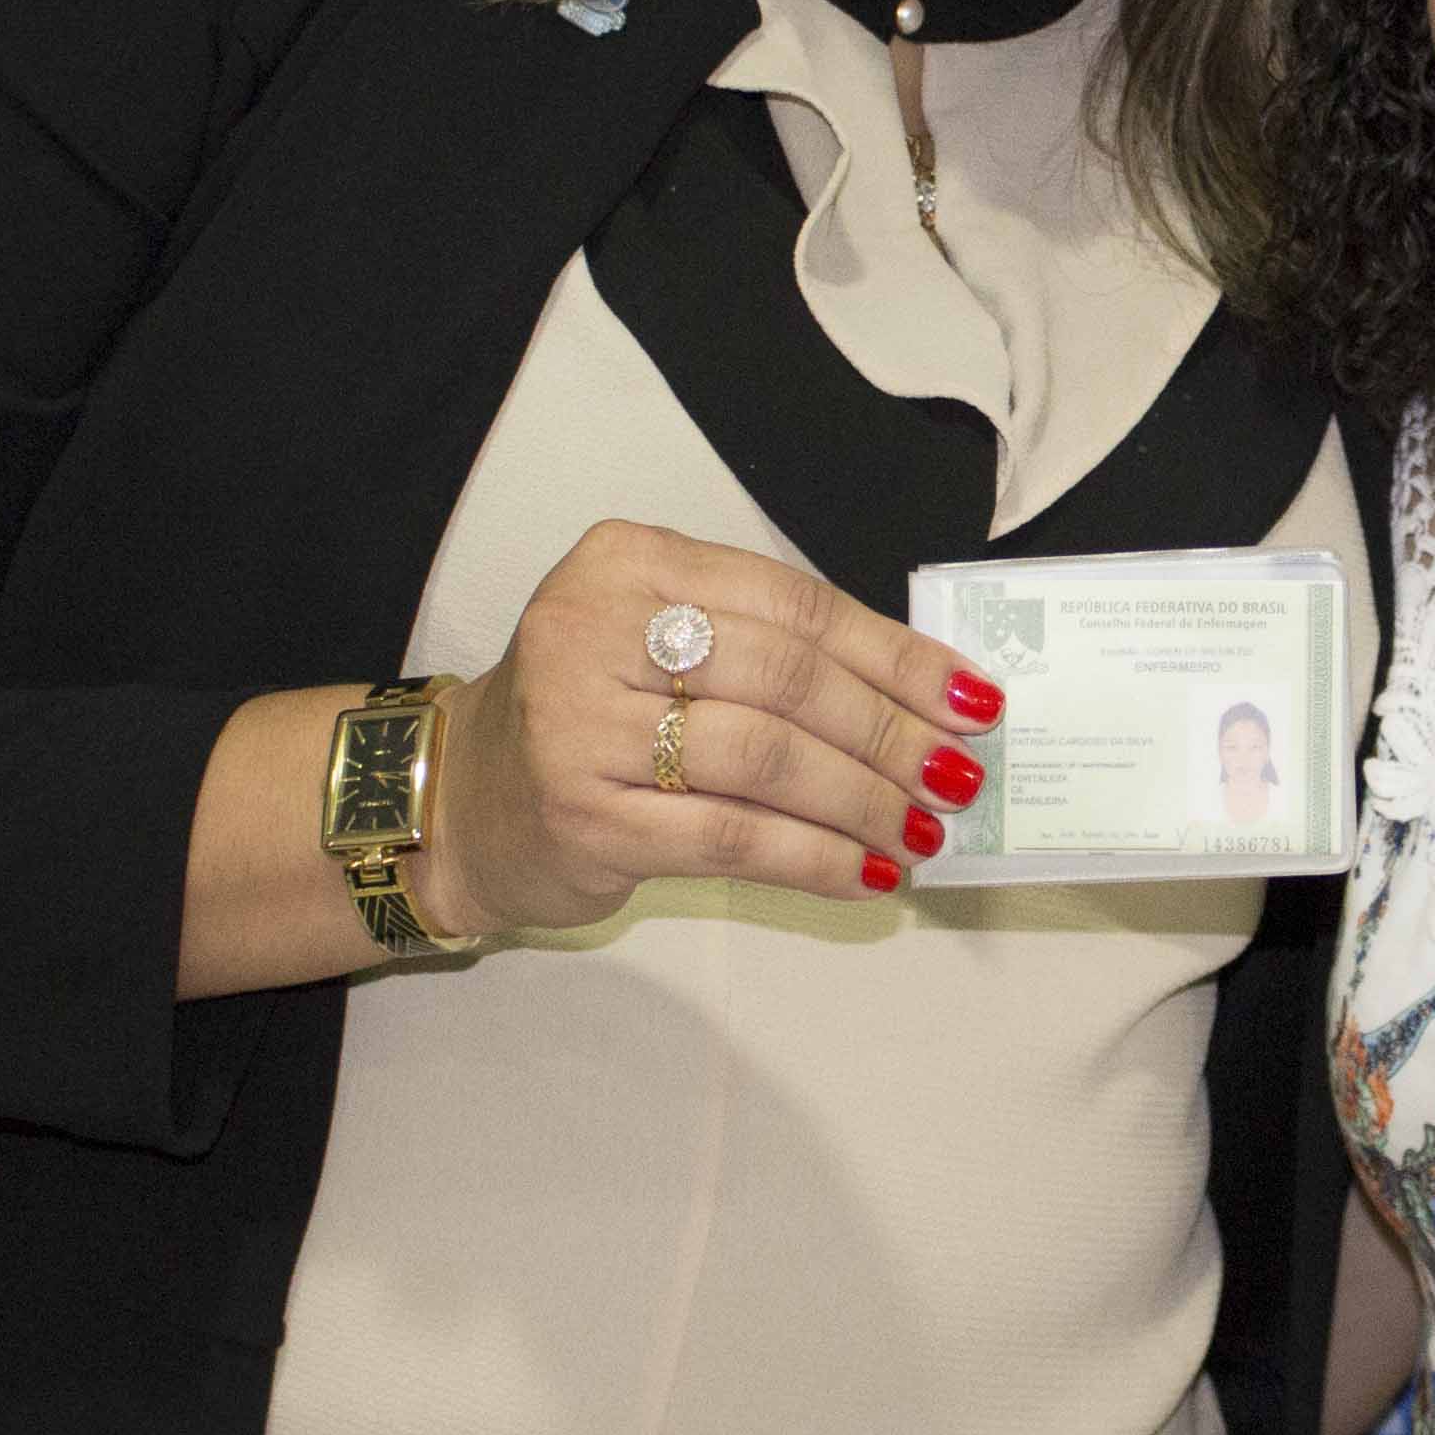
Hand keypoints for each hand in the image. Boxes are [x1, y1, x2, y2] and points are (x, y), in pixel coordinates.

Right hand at [421, 521, 1004, 932]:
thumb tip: (922, 698)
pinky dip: (815, 857)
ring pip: (767, 759)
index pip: (794, 603)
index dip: (895, 654)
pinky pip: (732, 836)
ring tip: (921, 829)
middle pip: (787, 679)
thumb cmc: (590, 717)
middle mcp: (594, 628)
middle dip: (891, 733)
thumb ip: (767, 649)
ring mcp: (581, 724)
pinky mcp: (585, 815)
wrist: (466, 801)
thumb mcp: (663, 645)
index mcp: (627, 562)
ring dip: (864, 801)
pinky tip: (865, 872)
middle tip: (957, 774)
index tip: (968, 696)